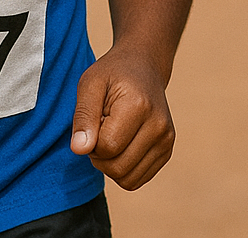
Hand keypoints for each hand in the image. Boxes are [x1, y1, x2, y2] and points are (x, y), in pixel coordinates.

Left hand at [70, 47, 174, 189]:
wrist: (144, 68)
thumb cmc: (113, 75)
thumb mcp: (90, 84)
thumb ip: (83, 116)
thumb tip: (80, 150)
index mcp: (139, 106)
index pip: (107, 147)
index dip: (91, 140)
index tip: (95, 119)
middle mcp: (159, 126)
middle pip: (117, 168)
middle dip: (99, 156)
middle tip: (100, 130)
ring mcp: (166, 140)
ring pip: (128, 179)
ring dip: (111, 164)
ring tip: (112, 136)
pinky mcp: (167, 150)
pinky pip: (137, 179)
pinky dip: (123, 169)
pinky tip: (123, 144)